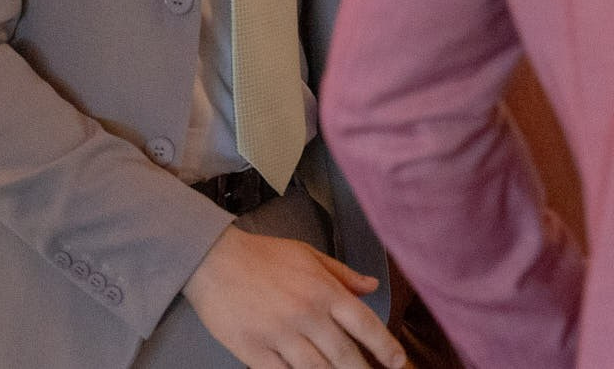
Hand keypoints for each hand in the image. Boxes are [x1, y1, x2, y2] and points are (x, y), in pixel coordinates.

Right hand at [183, 226, 406, 368]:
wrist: (214, 260)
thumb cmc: (263, 255)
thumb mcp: (309, 254)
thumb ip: (343, 274)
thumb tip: (372, 286)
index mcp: (323, 290)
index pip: (364, 323)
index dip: (385, 346)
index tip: (399, 362)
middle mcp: (306, 314)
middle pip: (344, 354)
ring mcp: (280, 335)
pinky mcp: (254, 351)